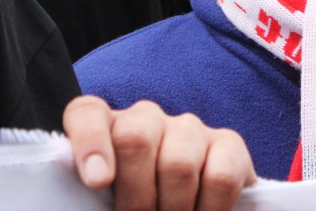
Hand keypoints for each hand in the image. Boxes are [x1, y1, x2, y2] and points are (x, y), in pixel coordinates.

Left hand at [64, 95, 256, 210]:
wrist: (187, 207)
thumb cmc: (137, 206)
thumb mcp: (110, 202)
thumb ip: (97, 203)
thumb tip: (104, 196)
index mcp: (106, 130)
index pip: (87, 114)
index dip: (90, 143)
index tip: (98, 182)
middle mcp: (147, 118)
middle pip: (135, 139)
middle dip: (136, 197)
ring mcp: (189, 128)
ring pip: (178, 164)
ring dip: (174, 209)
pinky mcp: (229, 143)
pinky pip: (221, 177)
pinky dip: (210, 210)